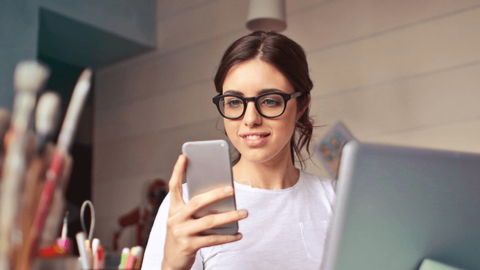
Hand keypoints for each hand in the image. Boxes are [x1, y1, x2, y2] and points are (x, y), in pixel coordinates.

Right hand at [162, 155, 247, 269]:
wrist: (172, 261)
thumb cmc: (183, 234)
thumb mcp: (184, 220)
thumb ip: (196, 209)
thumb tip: (221, 197)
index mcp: (173, 209)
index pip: (174, 186)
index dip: (178, 171)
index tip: (184, 156)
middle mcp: (175, 219)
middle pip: (197, 202)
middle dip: (216, 194)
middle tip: (232, 189)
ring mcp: (181, 233)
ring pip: (209, 221)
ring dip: (229, 216)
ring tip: (244, 212)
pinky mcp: (189, 246)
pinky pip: (213, 239)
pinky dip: (228, 237)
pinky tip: (239, 234)